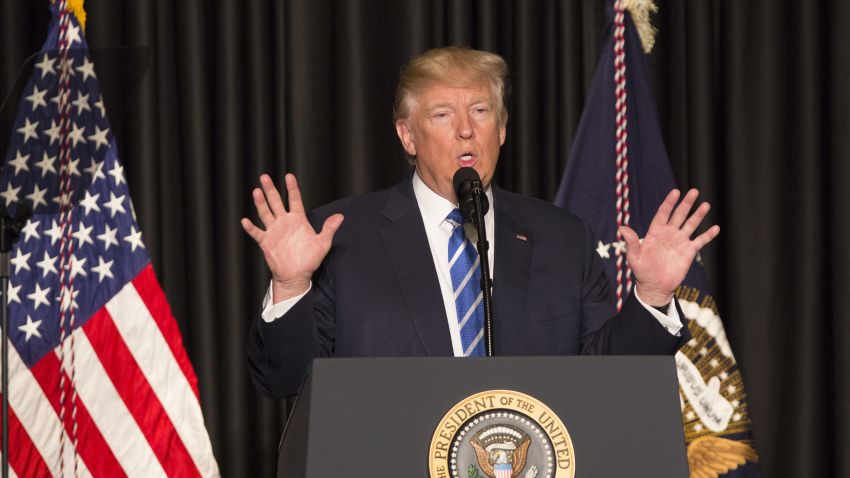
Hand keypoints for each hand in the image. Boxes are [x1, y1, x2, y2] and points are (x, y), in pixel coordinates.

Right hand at [241, 173, 343, 302]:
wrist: (296, 275)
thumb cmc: (309, 259)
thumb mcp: (322, 243)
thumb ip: (329, 229)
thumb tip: (340, 216)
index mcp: (298, 220)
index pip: (294, 200)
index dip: (292, 188)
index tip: (289, 176)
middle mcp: (284, 222)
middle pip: (276, 202)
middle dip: (271, 190)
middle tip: (264, 177)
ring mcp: (274, 231)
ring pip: (265, 213)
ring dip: (261, 203)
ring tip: (256, 191)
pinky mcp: (266, 242)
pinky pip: (257, 233)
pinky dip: (251, 228)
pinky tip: (245, 221)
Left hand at [619, 189, 718, 306]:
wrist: (655, 287)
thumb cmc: (642, 271)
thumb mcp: (634, 257)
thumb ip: (631, 242)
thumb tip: (621, 227)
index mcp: (655, 232)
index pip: (663, 213)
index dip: (669, 203)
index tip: (675, 192)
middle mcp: (669, 234)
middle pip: (679, 215)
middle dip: (686, 203)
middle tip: (694, 191)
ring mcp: (680, 242)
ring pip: (691, 225)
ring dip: (698, 215)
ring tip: (706, 205)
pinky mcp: (689, 252)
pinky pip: (700, 241)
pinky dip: (707, 235)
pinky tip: (715, 228)